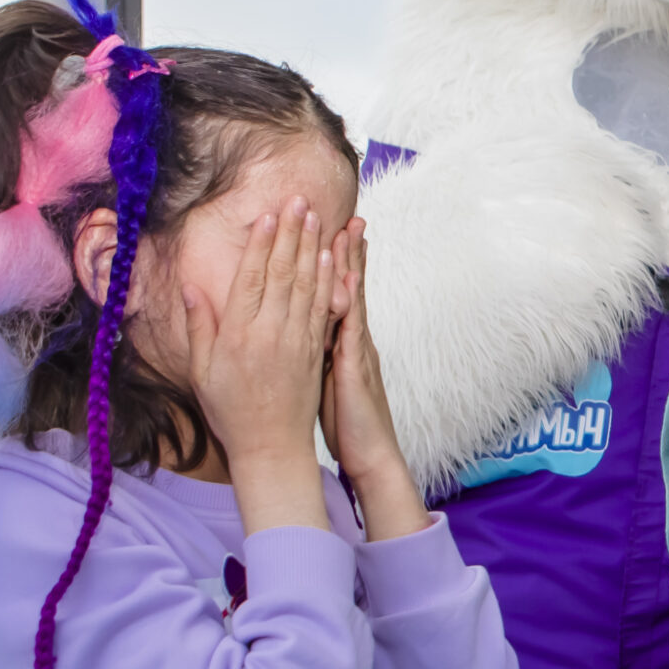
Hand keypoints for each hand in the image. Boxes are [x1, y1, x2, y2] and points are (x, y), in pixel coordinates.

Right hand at [185, 199, 338, 532]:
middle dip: (290, 233)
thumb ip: (200, 326)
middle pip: (281, 273)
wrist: (270, 447)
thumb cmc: (230, 409)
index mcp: (236, 335)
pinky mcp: (313, 351)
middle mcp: (268, 333)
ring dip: (311, 248)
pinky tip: (329, 259)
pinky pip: (321, 308)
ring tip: (316, 217)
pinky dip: (326, 281)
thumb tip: (190, 286)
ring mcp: (295, 341)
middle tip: (298, 200)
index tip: (267, 215)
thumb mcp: (201, 370)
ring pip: (305, 285)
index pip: (250, 278)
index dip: (260, 244)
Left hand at [319, 220, 428, 540]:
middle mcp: (352, 338)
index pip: (333, 292)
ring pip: (352, 298)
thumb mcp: (324, 379)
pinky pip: (351, 327)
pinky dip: (349, 301)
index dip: (330, 261)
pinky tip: (347, 278)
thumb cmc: (343, 420)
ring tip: (351, 230)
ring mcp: (357, 349)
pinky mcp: (356, 365)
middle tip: (348, 215)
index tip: (324, 230)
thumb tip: (299, 329)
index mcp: (340, 340)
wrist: (369, 454)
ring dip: (351, 263)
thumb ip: (316, 350)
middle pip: (347, 286)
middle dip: (346, 250)